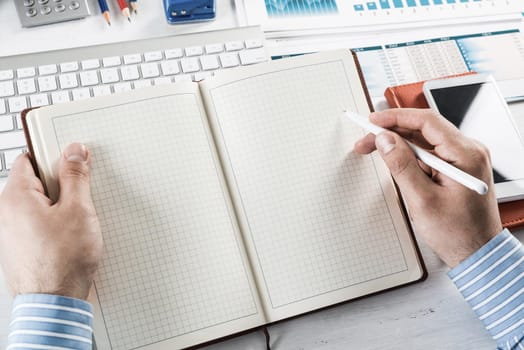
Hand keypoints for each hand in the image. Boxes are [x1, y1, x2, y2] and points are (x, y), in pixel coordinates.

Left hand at [0, 143, 101, 299]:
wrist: (54, 302)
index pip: (30, 158)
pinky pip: (39, 221)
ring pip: (40, 203)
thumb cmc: (61, 262)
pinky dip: (55, 221)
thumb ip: (76, 177)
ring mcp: (12, 230)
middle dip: (61, 183)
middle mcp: (6, 212)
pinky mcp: (21, 245)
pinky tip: (71, 234)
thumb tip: (74, 153)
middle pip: (36, 181)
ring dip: (60, 204)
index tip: (74, 161)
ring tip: (78, 219)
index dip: (55, 156)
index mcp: (15, 197)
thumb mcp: (78, 210)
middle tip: (81, 195)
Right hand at [354, 109, 501, 267]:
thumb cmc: (457, 233)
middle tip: (366, 141)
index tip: (373, 121)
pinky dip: (408, 155)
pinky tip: (392, 159)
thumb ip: (402, 166)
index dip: (395, 118)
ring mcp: (463, 159)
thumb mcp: (422, 199)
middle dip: (391, 131)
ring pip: (424, 141)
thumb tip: (386, 140)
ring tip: (372, 149)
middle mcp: (468, 151)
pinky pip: (428, 154)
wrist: (476, 253)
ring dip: (397, 143)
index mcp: (465, 154)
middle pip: (423, 129)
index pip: (427, 122)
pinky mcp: (456, 168)